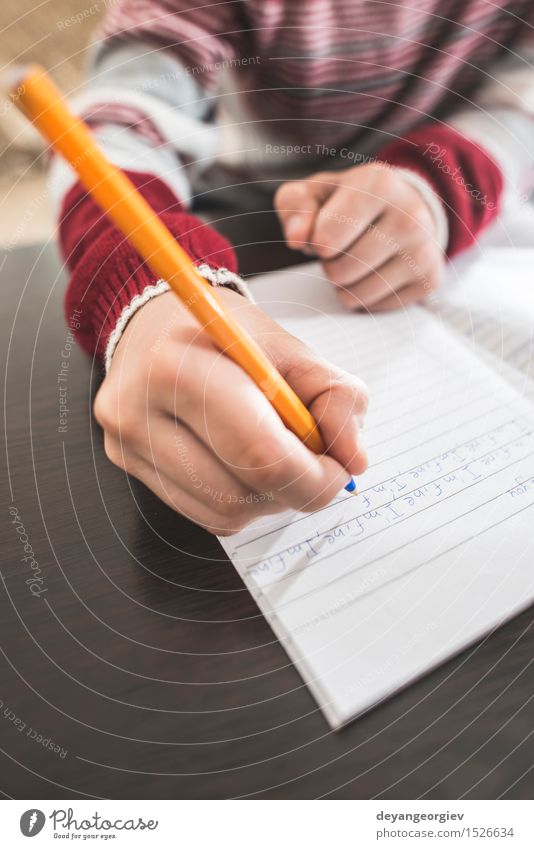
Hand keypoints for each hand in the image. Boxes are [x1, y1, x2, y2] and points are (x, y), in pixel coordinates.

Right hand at [94, 289, 367, 534]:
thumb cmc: (229, 336)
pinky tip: (241, 465)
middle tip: (315, 467)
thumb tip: (353, 460)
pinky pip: (204, 515)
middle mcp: (139, 410)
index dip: (314, 477)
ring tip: (274, 458)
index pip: (261, 453)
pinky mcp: (125, 465)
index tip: (338, 470)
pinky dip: (239, 501)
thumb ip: (336, 399)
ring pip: (224, 513)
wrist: (157, 323)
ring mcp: (127, 443)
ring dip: (267, 498)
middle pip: (241, 492)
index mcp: (180, 366)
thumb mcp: (293, 350)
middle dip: (294, 490)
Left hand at [275, 162, 444, 310]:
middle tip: (343, 246)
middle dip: (329, 264)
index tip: (327, 228)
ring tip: (356, 259)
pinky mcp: (430, 280)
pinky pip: (374, 307)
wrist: (403, 207)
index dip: (315, 241)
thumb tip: (297, 239)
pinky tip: (375, 271)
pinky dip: (365, 296)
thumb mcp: (315, 192)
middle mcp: (409, 216)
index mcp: (379, 183)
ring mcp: (424, 251)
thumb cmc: (350, 201)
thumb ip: (294, 206)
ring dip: (344, 284)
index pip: (324, 240)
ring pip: (355, 295)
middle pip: (339, 271)